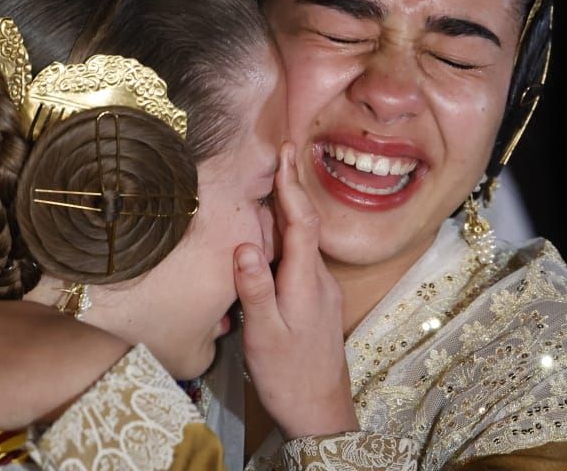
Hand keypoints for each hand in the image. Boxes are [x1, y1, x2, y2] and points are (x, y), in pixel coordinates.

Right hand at [235, 143, 357, 439]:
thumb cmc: (289, 376)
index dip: (293, 185)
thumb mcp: (265, 335)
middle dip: (294, 187)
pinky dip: (291, 235)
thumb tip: (244, 246)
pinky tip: (276, 235)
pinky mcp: (317, 303)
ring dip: (292, 210)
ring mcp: (321, 291)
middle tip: (282, 153)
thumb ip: (256, 290)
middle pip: (307, 223)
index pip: (302, 222)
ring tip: (275, 183)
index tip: (286, 151)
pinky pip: (303, 257)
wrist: (322, 414)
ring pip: (305, 241)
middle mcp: (320, 280)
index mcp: (306, 282)